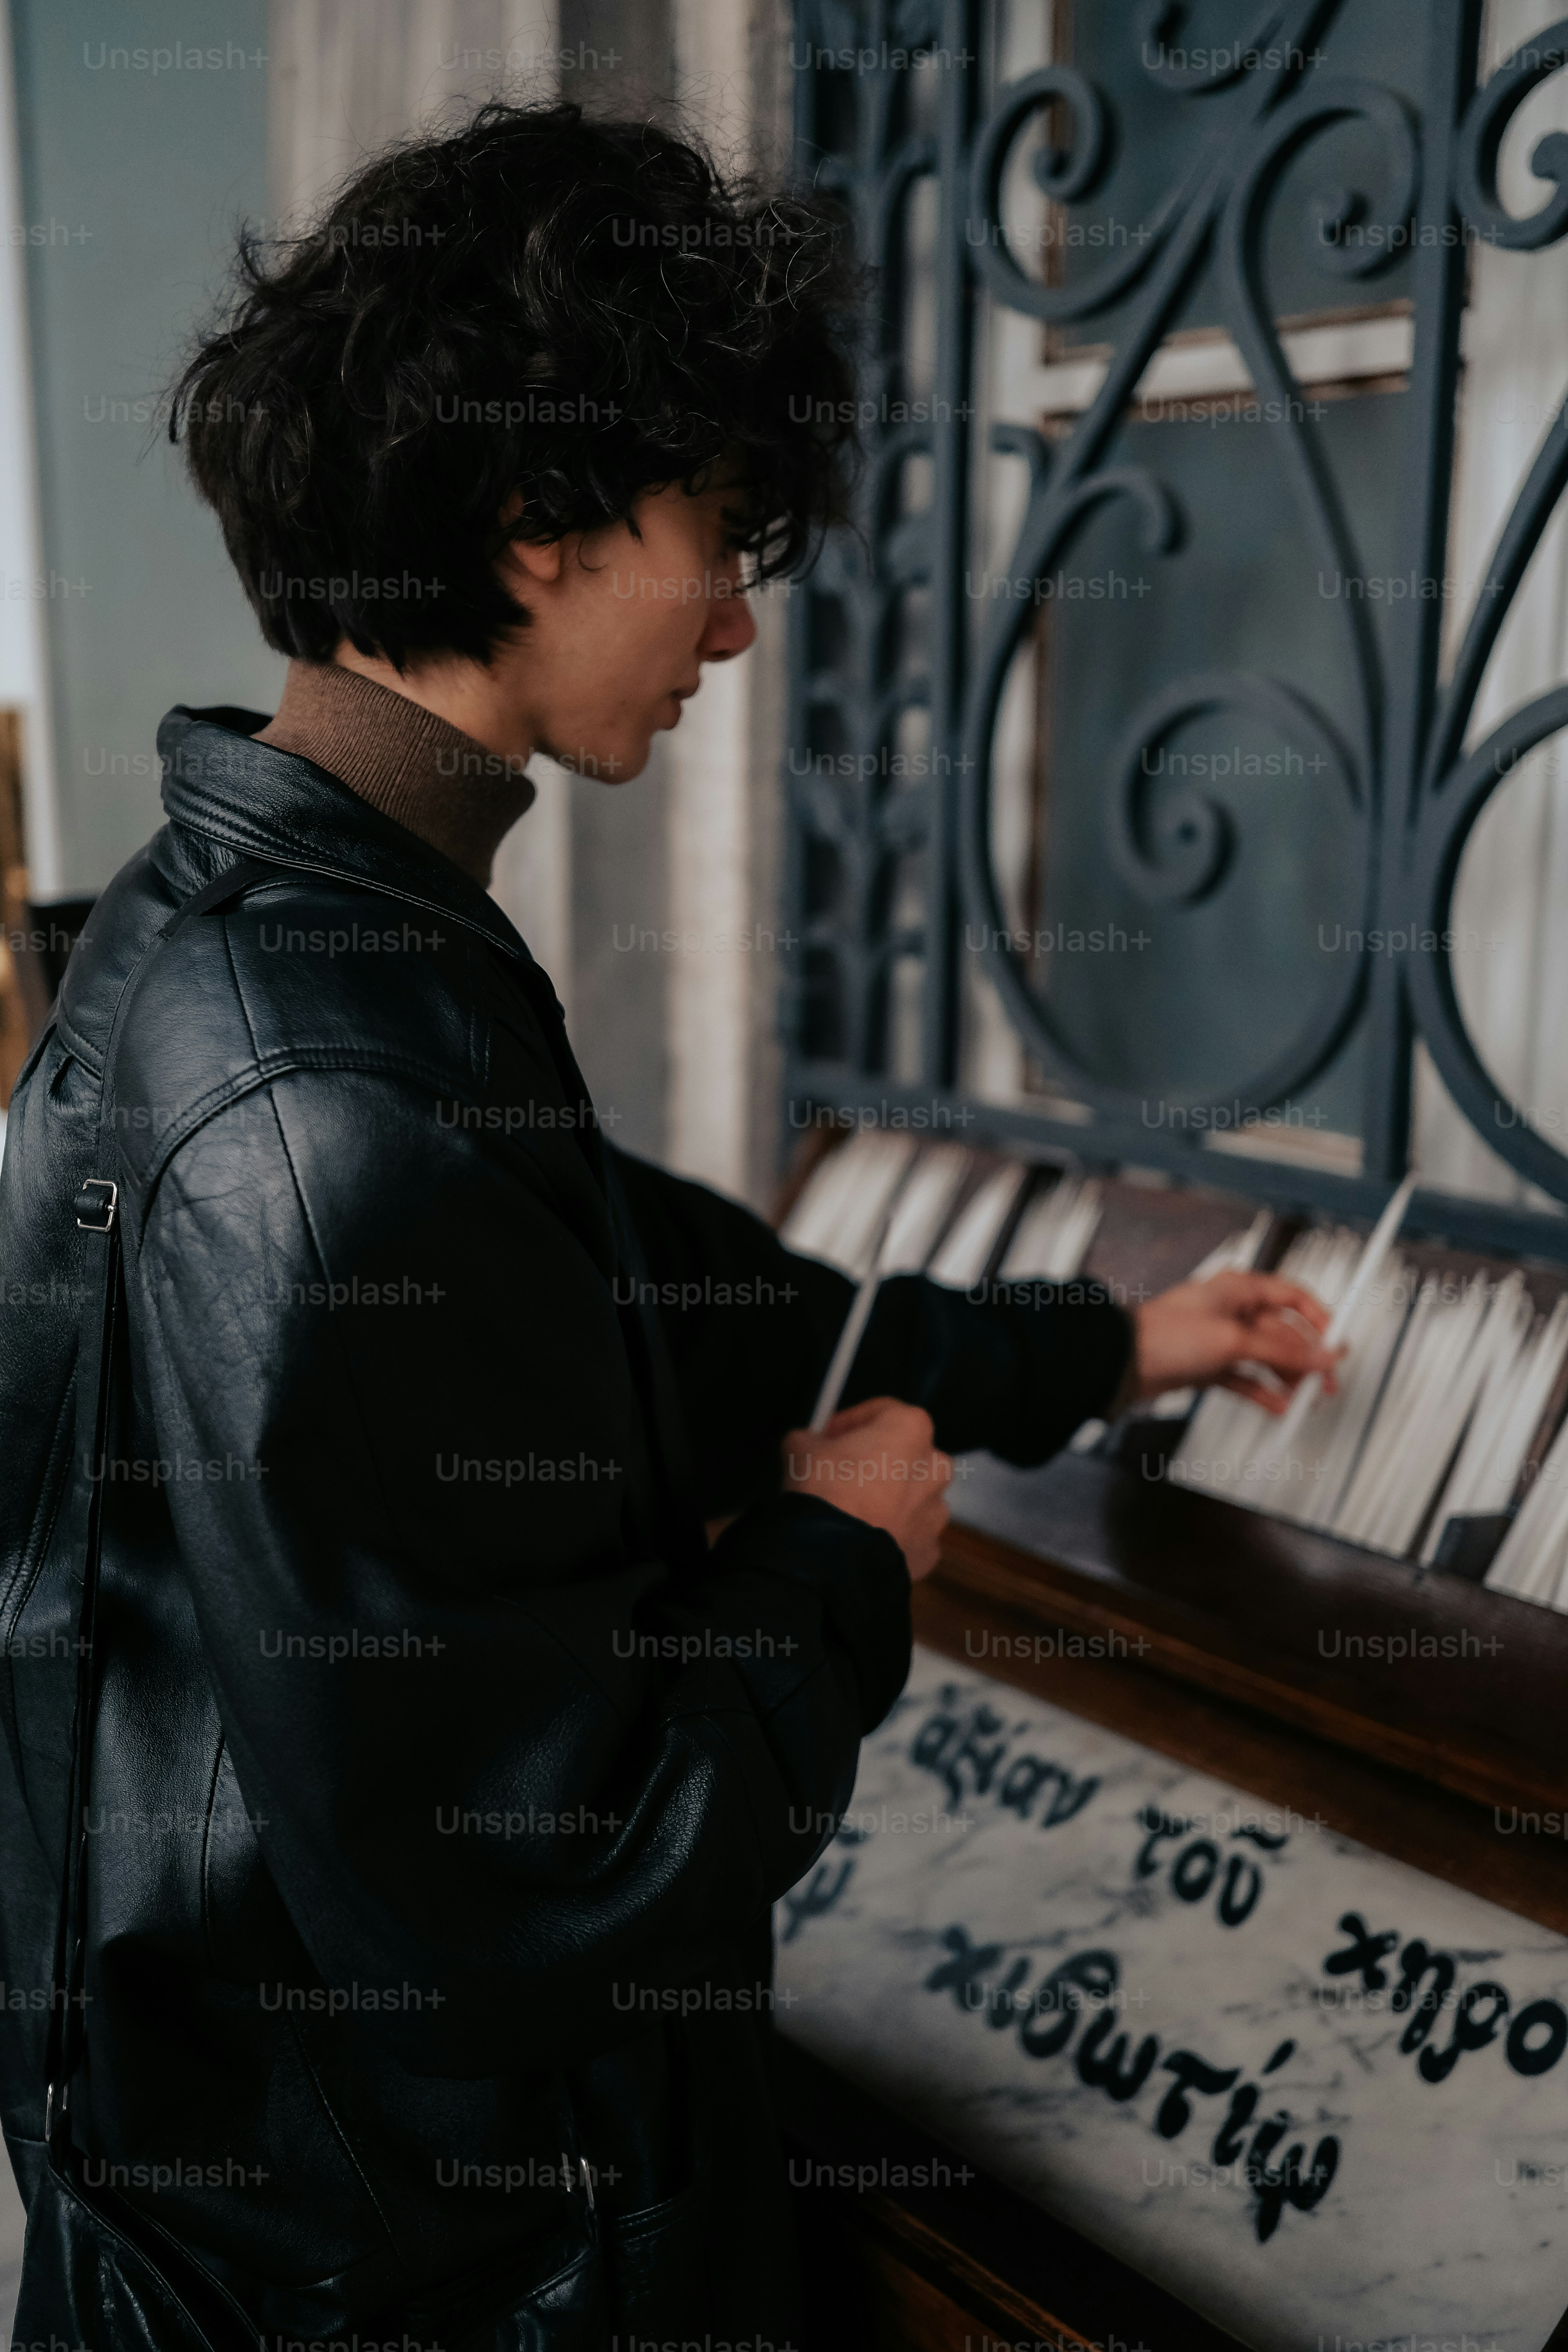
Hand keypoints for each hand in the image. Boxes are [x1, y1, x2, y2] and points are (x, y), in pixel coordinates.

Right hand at [782, 1397, 952, 1580]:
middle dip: (874, 1461)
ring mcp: (936, 1511)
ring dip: (885, 1499)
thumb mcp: (800, 1447)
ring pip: (909, 1497)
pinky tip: (862, 1539)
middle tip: (839, 1474)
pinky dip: (891, 1535)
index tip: (828, 1436)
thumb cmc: (824, 1492)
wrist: (833, 1558)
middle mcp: (935, 1466)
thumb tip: (808, 1443)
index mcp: (911, 1429)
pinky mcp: (929, 1550)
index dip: (849, 1421)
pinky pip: (909, 1534)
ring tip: (850, 1512)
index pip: (882, 1411)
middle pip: (903, 1455)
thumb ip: (810, 1437)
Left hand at [1132, 1271, 1341, 1415]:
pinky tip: (1279, 1407)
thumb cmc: (1167, 1335)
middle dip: (1306, 1358)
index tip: (1336, 1343)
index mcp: (1239, 1288)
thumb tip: (1321, 1357)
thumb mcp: (1234, 1340)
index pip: (1292, 1296)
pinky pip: (1245, 1378)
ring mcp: (1220, 1339)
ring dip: (1288, 1379)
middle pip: (1283, 1333)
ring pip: (1266, 1358)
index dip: (1318, 1318)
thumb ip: (1282, 1352)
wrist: (1124, 1363)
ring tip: (1306, 1401)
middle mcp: (1232, 1311)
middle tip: (1326, 1384)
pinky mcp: (1208, 1365)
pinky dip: (1262, 1392)